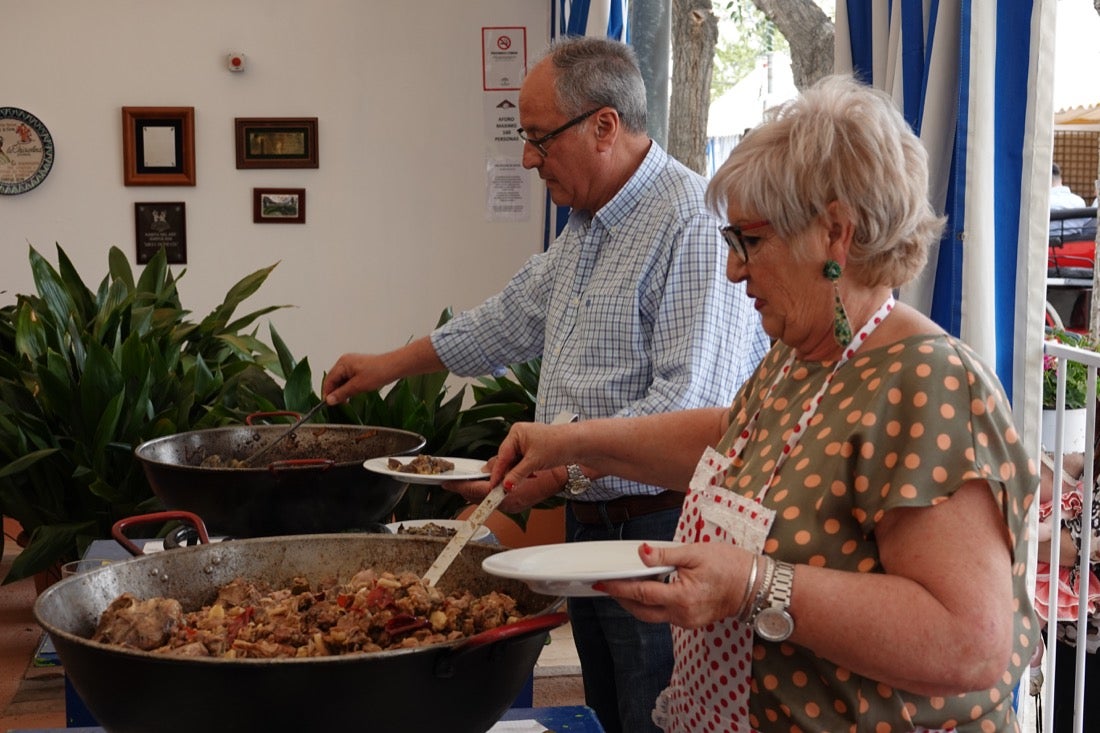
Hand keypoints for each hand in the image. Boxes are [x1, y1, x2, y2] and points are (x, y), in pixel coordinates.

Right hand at [322, 353, 387, 403]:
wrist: (395, 367)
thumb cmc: (379, 372)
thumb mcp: (357, 386)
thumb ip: (342, 393)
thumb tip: (329, 400)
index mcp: (343, 363)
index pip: (329, 380)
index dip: (327, 393)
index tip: (329, 404)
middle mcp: (345, 362)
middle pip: (334, 379)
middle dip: (335, 392)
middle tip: (339, 404)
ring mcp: (352, 364)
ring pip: (341, 380)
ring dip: (342, 390)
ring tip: (347, 400)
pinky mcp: (359, 368)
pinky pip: (349, 379)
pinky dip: (349, 387)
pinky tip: (353, 394)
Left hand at [443, 464, 567, 512]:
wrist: (560, 476)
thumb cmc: (542, 468)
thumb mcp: (515, 462)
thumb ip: (496, 467)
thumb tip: (482, 471)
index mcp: (506, 494)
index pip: (476, 492)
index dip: (460, 487)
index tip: (448, 484)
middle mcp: (507, 505)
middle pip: (478, 498)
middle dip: (466, 488)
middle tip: (453, 481)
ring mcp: (511, 507)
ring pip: (485, 499)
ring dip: (476, 490)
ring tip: (467, 481)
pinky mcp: (513, 506)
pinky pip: (494, 500)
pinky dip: (487, 492)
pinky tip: (485, 484)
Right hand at [490, 422, 579, 489]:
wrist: (578, 444)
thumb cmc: (558, 445)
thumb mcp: (534, 462)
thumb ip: (517, 474)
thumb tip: (505, 485)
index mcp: (516, 432)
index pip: (502, 455)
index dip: (498, 472)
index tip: (493, 485)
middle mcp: (519, 435)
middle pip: (507, 458)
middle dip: (509, 473)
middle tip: (506, 487)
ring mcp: (527, 442)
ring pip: (515, 462)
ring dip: (518, 473)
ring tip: (527, 478)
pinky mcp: (534, 449)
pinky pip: (523, 462)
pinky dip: (525, 470)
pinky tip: (532, 475)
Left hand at [595, 542, 753, 629]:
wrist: (754, 585)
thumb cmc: (730, 566)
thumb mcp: (695, 552)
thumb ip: (664, 554)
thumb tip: (641, 553)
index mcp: (681, 597)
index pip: (641, 593)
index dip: (618, 588)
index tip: (602, 583)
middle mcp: (682, 615)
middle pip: (641, 611)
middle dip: (622, 598)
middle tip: (608, 584)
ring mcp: (687, 621)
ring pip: (651, 616)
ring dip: (637, 602)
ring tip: (626, 584)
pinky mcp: (691, 621)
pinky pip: (664, 615)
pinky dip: (652, 603)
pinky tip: (650, 588)